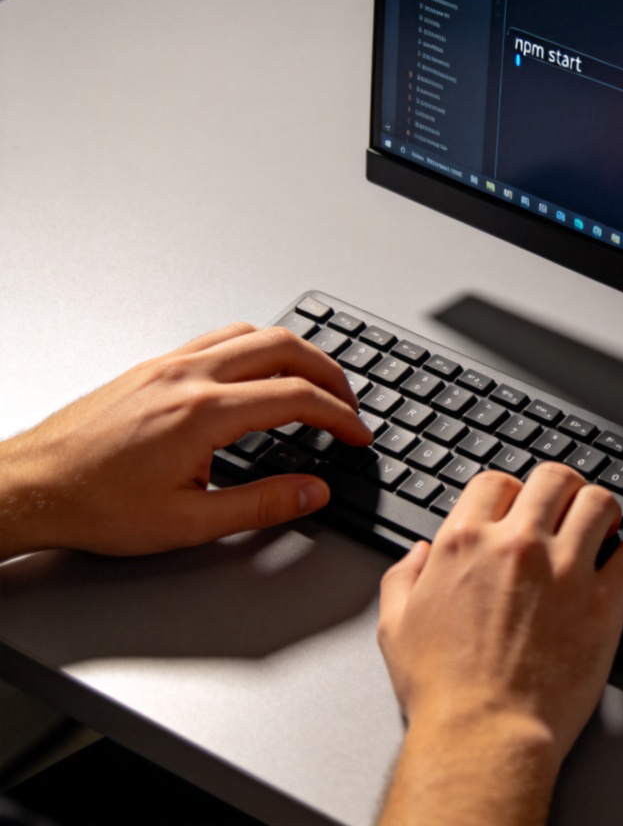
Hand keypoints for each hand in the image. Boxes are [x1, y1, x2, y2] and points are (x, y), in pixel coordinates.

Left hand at [0, 322, 371, 559]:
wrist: (30, 486)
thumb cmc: (95, 504)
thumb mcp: (188, 523)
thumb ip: (262, 504)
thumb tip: (312, 491)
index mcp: (204, 413)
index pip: (297, 397)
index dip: (340, 415)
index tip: (357, 433)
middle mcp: (190, 376)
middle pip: (285, 347)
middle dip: (330, 372)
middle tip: (349, 403)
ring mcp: (171, 364)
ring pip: (254, 332)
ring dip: (297, 352)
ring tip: (315, 381)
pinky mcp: (155, 366)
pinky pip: (221, 337)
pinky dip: (258, 347)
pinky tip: (259, 372)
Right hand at [376, 463, 622, 824]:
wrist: (483, 735)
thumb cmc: (442, 690)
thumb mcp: (396, 626)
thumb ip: (403, 578)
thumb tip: (419, 554)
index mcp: (465, 542)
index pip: (496, 481)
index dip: (510, 491)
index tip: (519, 507)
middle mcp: (516, 544)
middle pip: (554, 478)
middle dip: (563, 488)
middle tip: (568, 507)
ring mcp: (563, 570)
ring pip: (598, 503)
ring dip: (602, 511)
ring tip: (604, 527)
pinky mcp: (602, 602)